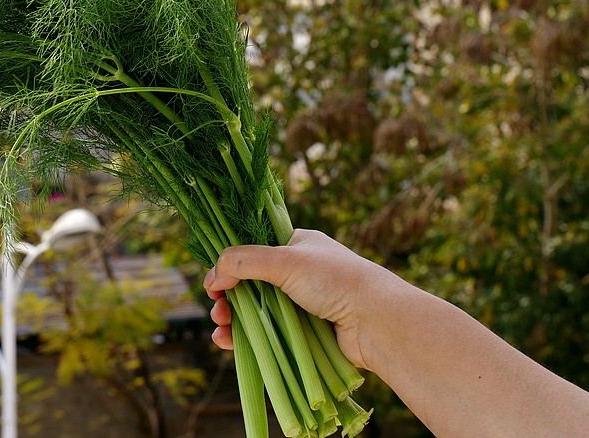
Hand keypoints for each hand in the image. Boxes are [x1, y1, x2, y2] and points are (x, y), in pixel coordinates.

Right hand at [203, 228, 398, 370]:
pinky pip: (267, 334)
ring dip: (233, 320)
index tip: (212, 283)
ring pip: (255, 311)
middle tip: (216, 310)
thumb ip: (243, 261)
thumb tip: (211, 276)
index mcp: (295, 245)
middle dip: (228, 298)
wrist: (377, 323)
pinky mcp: (304, 332)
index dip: (229, 266)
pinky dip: (246, 338)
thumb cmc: (336, 281)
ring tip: (220, 331)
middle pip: (249, 284)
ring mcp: (301, 304)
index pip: (252, 251)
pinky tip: (229, 343)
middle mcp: (297, 272)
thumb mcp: (285, 260)